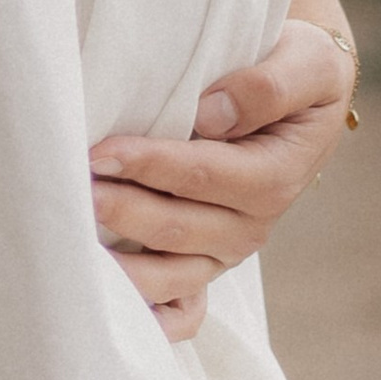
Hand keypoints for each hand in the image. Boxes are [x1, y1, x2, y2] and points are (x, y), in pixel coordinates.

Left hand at [88, 18, 356, 343]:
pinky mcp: (208, 258)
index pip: (204, 174)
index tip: (101, 152)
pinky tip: (114, 312)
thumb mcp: (308, 63)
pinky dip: (153, 316)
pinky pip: (184, 305)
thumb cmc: (300, 72)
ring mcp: (227, 248)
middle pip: (178, 227)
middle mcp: (252, 223)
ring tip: (75, 242)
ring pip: (172, 273)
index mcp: (274, 175)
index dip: (152, 165)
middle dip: (123, 212)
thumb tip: (212, 115)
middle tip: (72, 192)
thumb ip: (268, 87)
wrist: (305, 92)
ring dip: (124, 264)